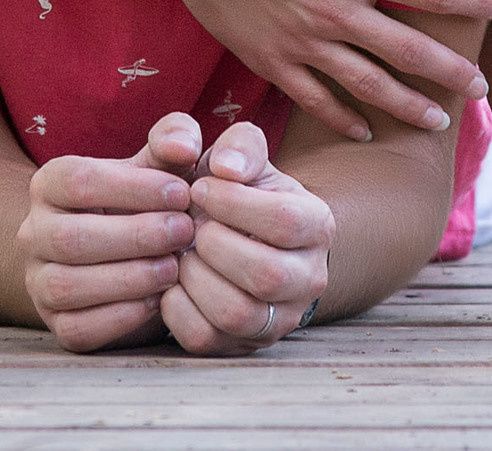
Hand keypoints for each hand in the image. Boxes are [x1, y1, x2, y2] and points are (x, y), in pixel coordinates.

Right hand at [18, 113, 199, 351]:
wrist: (138, 257)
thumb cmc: (149, 203)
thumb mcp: (160, 166)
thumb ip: (174, 141)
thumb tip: (182, 147)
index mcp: (50, 183)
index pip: (78, 181)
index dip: (133, 188)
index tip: (182, 192)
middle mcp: (33, 232)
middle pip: (71, 237)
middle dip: (135, 235)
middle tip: (185, 231)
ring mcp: (39, 281)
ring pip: (67, 285)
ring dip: (128, 278)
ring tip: (174, 267)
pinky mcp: (57, 324)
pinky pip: (77, 328)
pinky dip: (120, 317)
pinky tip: (158, 301)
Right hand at [157, 0, 491, 142]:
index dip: (475, 2)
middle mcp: (338, 15)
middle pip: (410, 52)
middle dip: (451, 72)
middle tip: (481, 89)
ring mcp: (304, 44)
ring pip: (368, 85)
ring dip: (407, 105)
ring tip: (437, 121)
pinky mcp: (271, 61)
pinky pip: (314, 99)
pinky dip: (342, 118)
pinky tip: (362, 130)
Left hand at [161, 120, 332, 355]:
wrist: (230, 234)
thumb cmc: (233, 192)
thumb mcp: (242, 158)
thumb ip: (239, 146)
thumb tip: (225, 167)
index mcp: (317, 226)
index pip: (286, 220)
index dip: (232, 203)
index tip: (199, 188)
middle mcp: (309, 278)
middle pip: (266, 274)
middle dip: (213, 244)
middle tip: (190, 225)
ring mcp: (278, 319)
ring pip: (237, 313)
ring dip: (195, 277)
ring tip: (182, 252)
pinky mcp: (240, 345)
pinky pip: (205, 338)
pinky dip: (177, 308)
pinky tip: (174, 280)